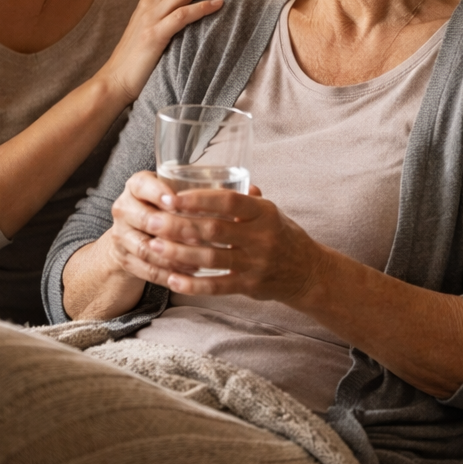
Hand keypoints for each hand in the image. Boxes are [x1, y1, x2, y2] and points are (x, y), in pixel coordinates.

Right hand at [97, 0, 246, 101]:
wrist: (116, 80)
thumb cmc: (141, 58)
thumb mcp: (158, 28)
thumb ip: (174, 15)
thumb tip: (206, 9)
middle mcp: (151, 1)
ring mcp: (151, 16)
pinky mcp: (154, 34)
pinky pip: (182, 15)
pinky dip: (202, 7)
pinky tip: (219, 5)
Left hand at [108, 171, 324, 303]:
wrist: (309, 272)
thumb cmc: (284, 236)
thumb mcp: (271, 211)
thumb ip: (244, 198)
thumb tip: (219, 176)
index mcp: (264, 213)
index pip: (229, 201)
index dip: (199, 199)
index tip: (173, 196)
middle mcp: (261, 237)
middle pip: (213, 230)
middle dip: (179, 226)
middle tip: (153, 221)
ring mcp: (255, 263)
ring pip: (210, 259)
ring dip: (179, 253)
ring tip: (154, 247)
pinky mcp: (250, 286)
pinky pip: (217, 287)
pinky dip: (193, 285)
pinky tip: (173, 280)